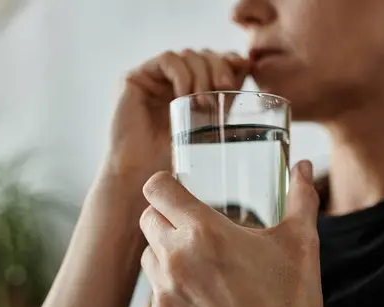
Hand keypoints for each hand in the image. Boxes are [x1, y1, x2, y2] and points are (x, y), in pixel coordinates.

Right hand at [104, 49, 249, 185]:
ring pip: (188, 55)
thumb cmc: (176, 158)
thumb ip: (225, 97)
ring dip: (202, 73)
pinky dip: (182, 74)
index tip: (244, 67)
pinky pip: (167, 59)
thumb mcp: (211, 123)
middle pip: (203, 54)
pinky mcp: (136, 77)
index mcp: (191, 88)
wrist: (144, 175)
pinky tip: (185, 95)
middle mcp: (173, 80)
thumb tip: (247, 67)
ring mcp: (154, 77)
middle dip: (219, 66)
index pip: (215, 60)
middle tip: (225, 86)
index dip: (230, 59)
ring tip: (204, 101)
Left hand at [139, 161, 347, 306]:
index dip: (166, 184)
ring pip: (149, 258)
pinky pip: (155, 296)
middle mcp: (175, 260)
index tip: (177, 189)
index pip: (157, 188)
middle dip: (168, 218)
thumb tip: (304, 166)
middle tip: (198, 230)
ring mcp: (163, 296)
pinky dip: (171, 292)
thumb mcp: (301, 244)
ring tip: (202, 268)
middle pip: (148, 219)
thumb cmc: (292, 305)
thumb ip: (301, 197)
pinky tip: (203, 303)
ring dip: (167, 254)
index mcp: (205, 232)